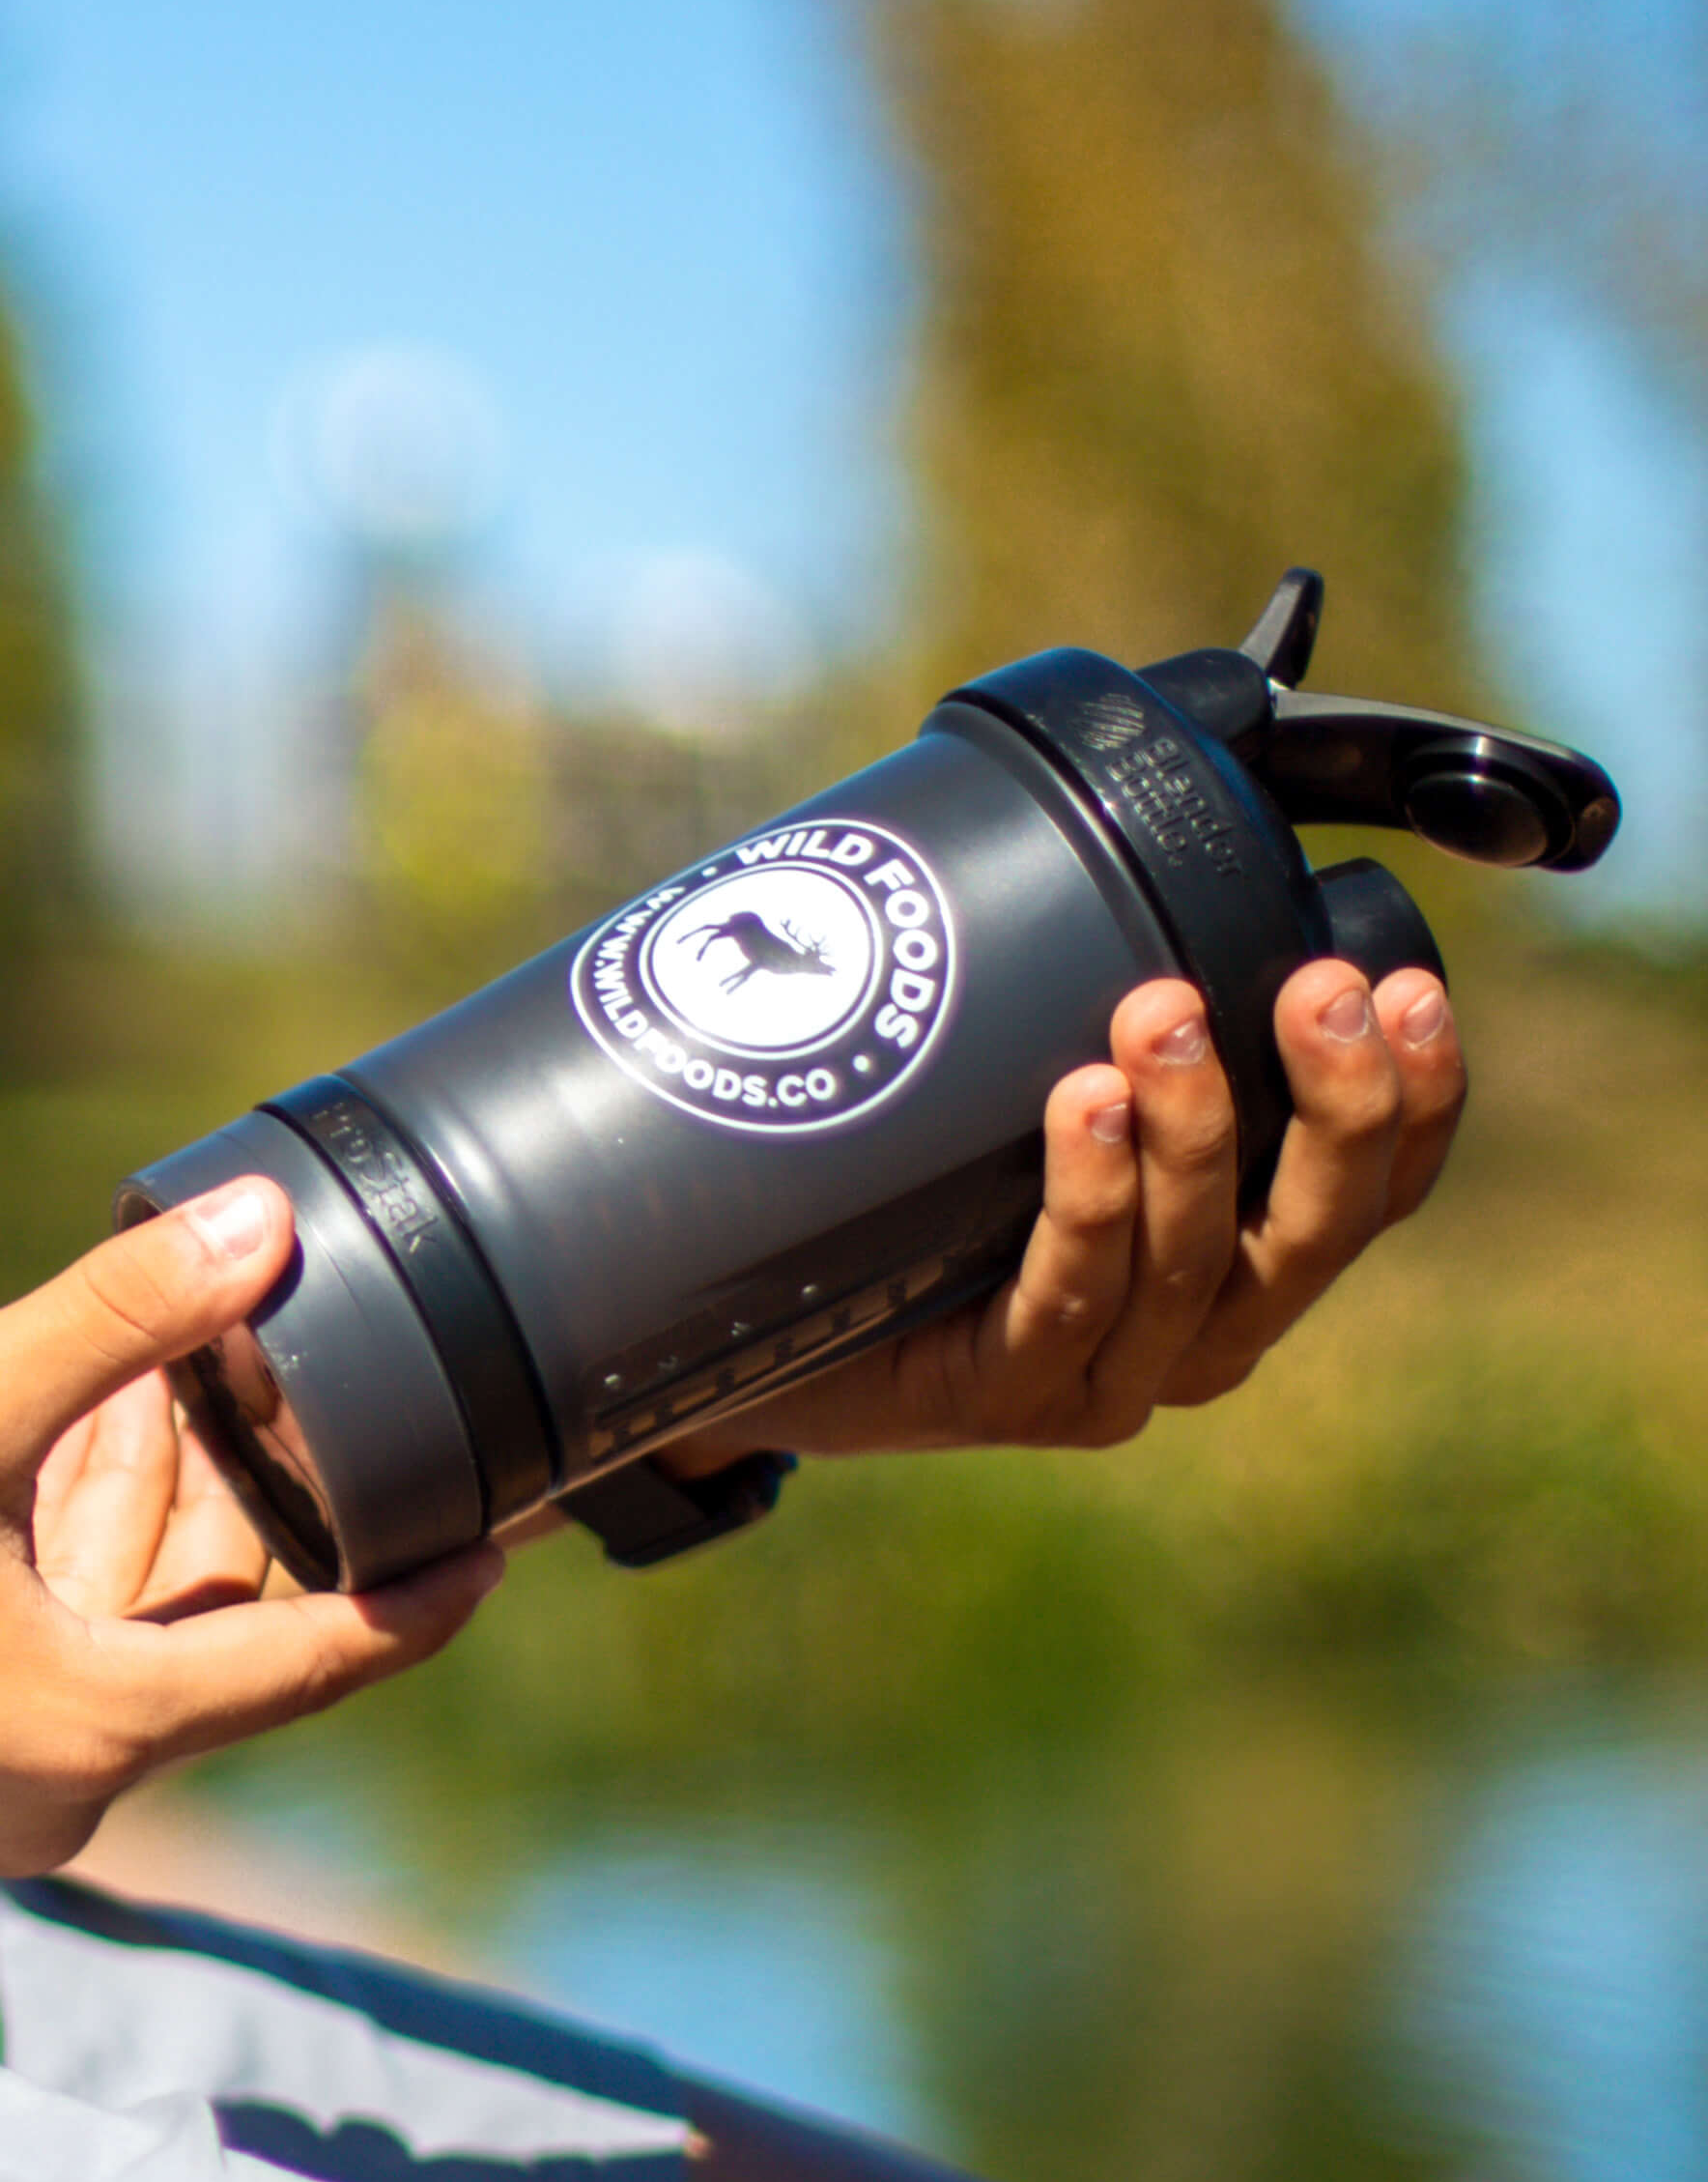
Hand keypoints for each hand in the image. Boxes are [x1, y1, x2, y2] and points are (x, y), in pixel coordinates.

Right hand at [0, 1182, 501, 1876]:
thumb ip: (114, 1323)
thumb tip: (261, 1230)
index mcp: (91, 1730)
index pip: (312, 1666)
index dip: (414, 1599)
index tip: (501, 1549)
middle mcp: (51, 1799)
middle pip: (203, 1647)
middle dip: (236, 1521)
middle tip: (278, 1405)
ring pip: (113, 1657)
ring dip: (134, 1540)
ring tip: (144, 1408)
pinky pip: (37, 1681)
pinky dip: (59, 1585)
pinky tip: (40, 1476)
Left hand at [748, 958, 1463, 1462]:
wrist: (764, 1317)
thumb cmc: (918, 1181)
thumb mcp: (1032, 1075)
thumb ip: (1103, 986)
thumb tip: (1136, 785)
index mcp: (1245, 1251)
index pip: (1376, 1189)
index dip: (1417, 1100)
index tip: (1408, 988)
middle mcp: (1204, 1325)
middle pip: (1316, 1231)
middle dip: (1336, 1107)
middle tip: (1320, 987)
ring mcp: (1110, 1374)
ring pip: (1192, 1261)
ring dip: (1193, 1130)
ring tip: (1166, 1014)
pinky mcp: (1008, 1395)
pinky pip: (1064, 1299)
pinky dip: (1087, 1201)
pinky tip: (1084, 1107)